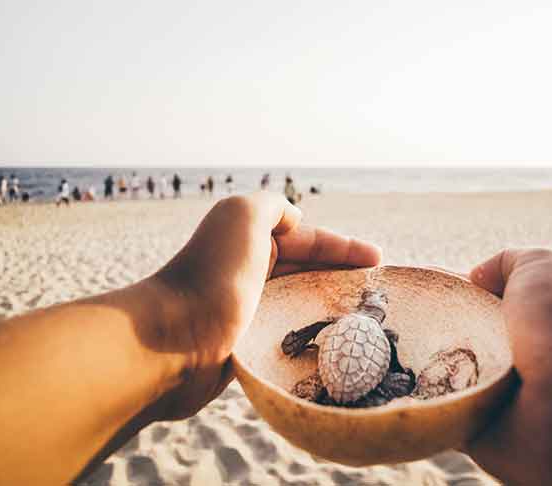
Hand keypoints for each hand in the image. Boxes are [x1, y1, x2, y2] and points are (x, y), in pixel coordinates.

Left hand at [147, 192, 381, 418]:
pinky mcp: (244, 345)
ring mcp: (246, 309)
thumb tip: (294, 220)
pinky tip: (335, 346)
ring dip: (331, 308)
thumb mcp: (242, 216)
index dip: (345, 247)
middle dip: (343, 276)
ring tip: (367, 321)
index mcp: (248, 238)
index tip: (379, 262)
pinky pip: (287, 335)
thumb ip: (271, 205)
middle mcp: (247, 270)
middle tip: (380, 293)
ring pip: (300, 303)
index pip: (308, 237)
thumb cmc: (212, 277)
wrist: (171, 343)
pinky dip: (312, 336)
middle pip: (307, 270)